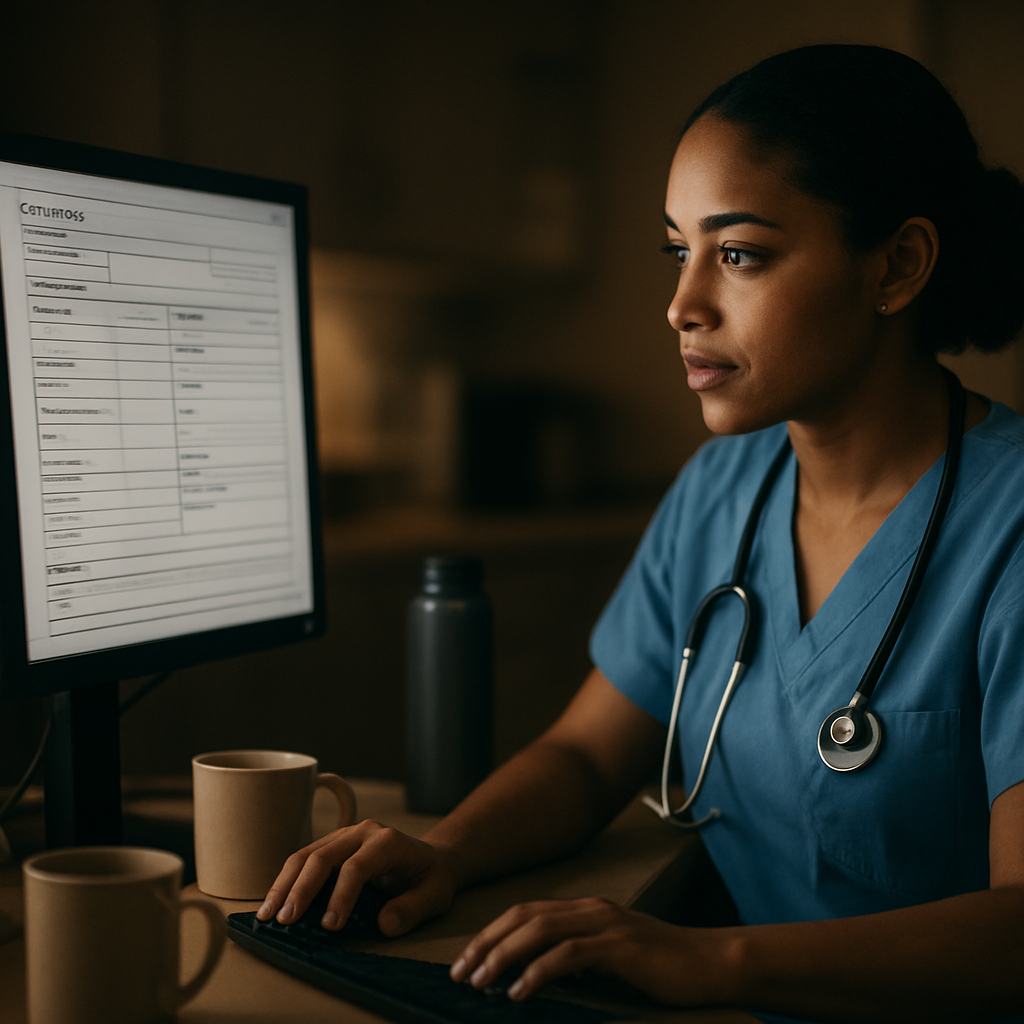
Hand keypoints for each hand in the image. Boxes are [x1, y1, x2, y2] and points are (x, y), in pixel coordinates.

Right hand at [256, 820, 456, 935]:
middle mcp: (363, 832)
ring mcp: (345, 836)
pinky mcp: (333, 845)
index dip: (340, 896)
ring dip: (284, 885)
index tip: (329, 927)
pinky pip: (304, 859)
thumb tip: (384, 924)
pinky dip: (287, 881)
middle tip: (285, 921)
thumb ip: (413, 909)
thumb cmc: (431, 878)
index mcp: (388, 842)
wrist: (431, 858)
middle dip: (301, 890)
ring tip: (267, 915)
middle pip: (323, 856)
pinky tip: (274, 902)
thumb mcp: (434, 895)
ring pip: (306, 855)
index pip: (357, 866)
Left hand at [449, 897, 725, 1005]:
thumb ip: (580, 961)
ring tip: (479, 982)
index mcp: (587, 910)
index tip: (466, 961)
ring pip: (539, 931)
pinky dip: (538, 972)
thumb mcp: (613, 960)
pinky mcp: (620, 947)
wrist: (712, 963)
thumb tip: (537, 978)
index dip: (491, 934)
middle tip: (459, 972)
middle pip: (523, 917)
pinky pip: (568, 956)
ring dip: (503, 956)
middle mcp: (591, 909)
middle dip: (487, 943)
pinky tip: (519, 992)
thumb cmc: (664, 969)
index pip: (526, 913)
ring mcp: (606, 924)